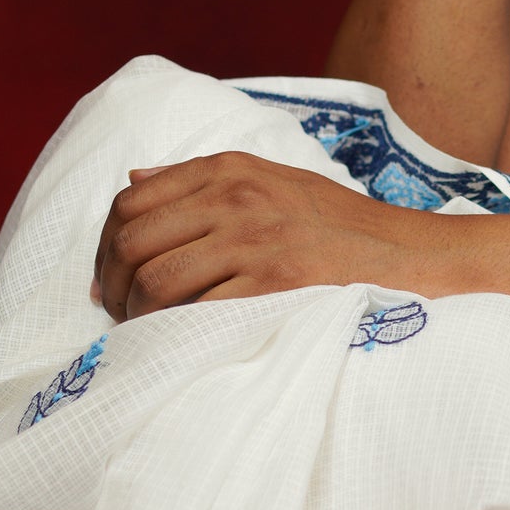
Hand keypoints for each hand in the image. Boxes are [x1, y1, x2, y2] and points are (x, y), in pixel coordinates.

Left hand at [90, 153, 420, 319]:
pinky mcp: (275, 282)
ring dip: (139, 314)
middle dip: (113, 286)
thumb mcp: (270, 178)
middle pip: (134, 242)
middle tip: (120, 313)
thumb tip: (136, 181)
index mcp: (228, 170)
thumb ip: (201, 179)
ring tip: (147, 330)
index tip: (109, 279)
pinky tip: (181, 339)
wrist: (403, 252)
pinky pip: (199, 310)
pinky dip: (177, 330)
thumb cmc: (335, 222)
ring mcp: (254, 240)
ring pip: (156, 280)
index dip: (106, 246)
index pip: (131, 201)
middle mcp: (234, 197)